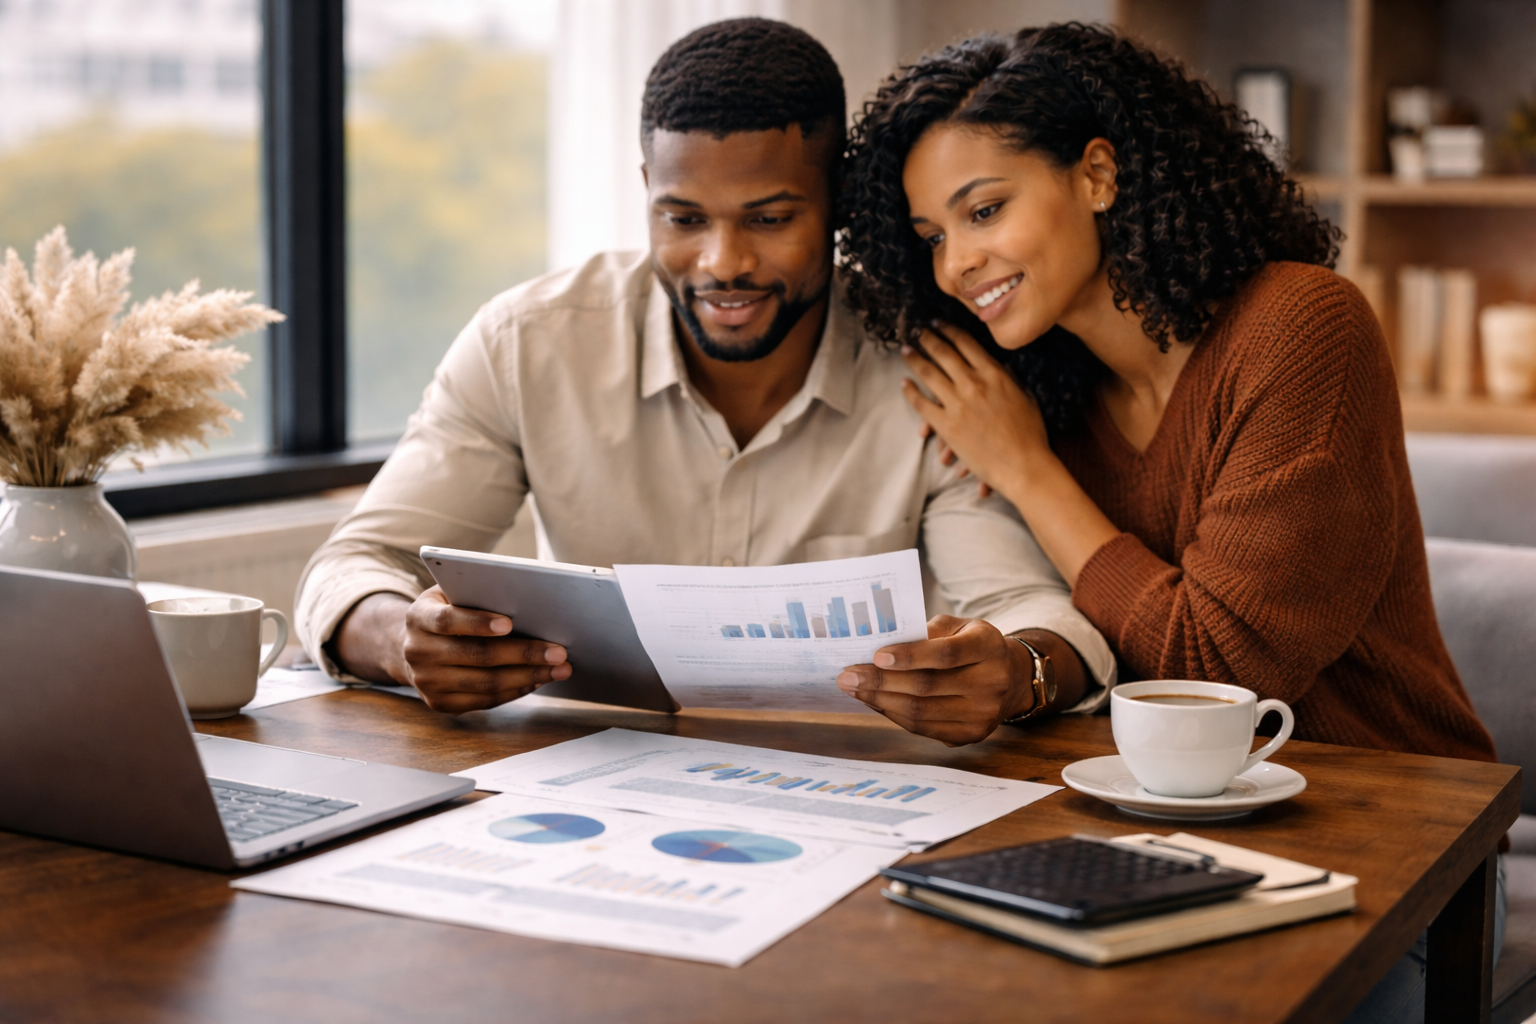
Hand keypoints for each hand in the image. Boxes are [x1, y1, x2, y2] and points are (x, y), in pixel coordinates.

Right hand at [336, 587, 571, 713]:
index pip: (448, 621)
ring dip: (527, 676)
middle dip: (523, 654)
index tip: (510, 623)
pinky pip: (484, 701)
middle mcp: (418, 652)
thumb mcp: (451, 594)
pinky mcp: (439, 703)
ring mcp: (427, 682)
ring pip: (485, 683)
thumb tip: (527, 601)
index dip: (478, 622)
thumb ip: (477, 594)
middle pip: (476, 655)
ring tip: (559, 669)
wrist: (412, 647)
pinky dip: (515, 690)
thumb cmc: (446, 611)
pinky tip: (537, 680)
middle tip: (559, 652)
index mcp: (419, 617)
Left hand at [834, 616, 1035, 745]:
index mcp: (988, 647)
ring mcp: (983, 714)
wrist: (1009, 677)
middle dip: (882, 681)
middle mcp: (991, 683)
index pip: (945, 655)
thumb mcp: (957, 626)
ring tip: (854, 689)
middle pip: (928, 687)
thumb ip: (926, 632)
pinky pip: (923, 728)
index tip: (876, 655)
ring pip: (921, 712)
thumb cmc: (971, 644)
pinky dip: (894, 714)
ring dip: (881, 701)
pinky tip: (874, 702)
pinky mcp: (970, 735)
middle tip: (848, 675)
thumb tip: (880, 647)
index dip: (910, 656)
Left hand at [902, 324, 1050, 503]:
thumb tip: (1001, 367)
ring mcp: (958, 403)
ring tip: (905, 351)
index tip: (938, 324)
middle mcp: (974, 383)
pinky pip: (922, 403)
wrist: (1024, 465)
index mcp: (995, 374)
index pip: (966, 343)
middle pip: (943, 353)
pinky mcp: (947, 425)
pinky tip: (904, 383)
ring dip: (914, 359)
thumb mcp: (1025, 398)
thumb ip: (1009, 380)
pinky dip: (910, 392)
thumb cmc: (1031, 435)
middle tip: (918, 332)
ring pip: (928, 374)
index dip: (949, 331)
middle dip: (928, 339)